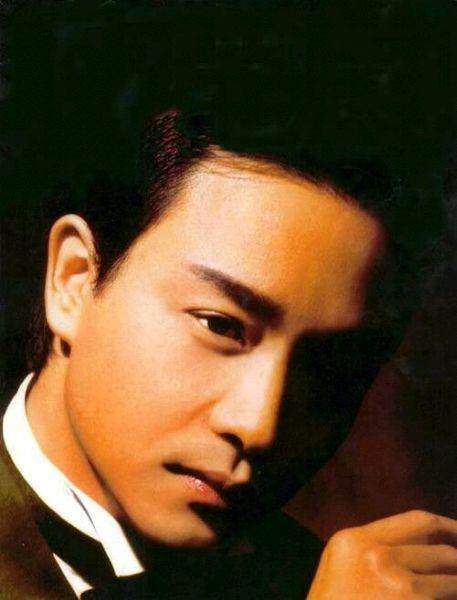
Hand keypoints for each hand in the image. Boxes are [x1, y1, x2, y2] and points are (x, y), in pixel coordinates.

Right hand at [307, 510, 456, 598]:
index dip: (450, 526)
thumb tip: (428, 548)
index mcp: (354, 539)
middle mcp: (376, 555)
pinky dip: (450, 598)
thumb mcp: (342, 567)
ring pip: (453, 581)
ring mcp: (398, 586)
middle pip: (442, 551)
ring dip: (456, 587)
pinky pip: (446, 597)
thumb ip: (375, 549)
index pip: (417, 521)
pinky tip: (446, 599)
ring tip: (452, 590)